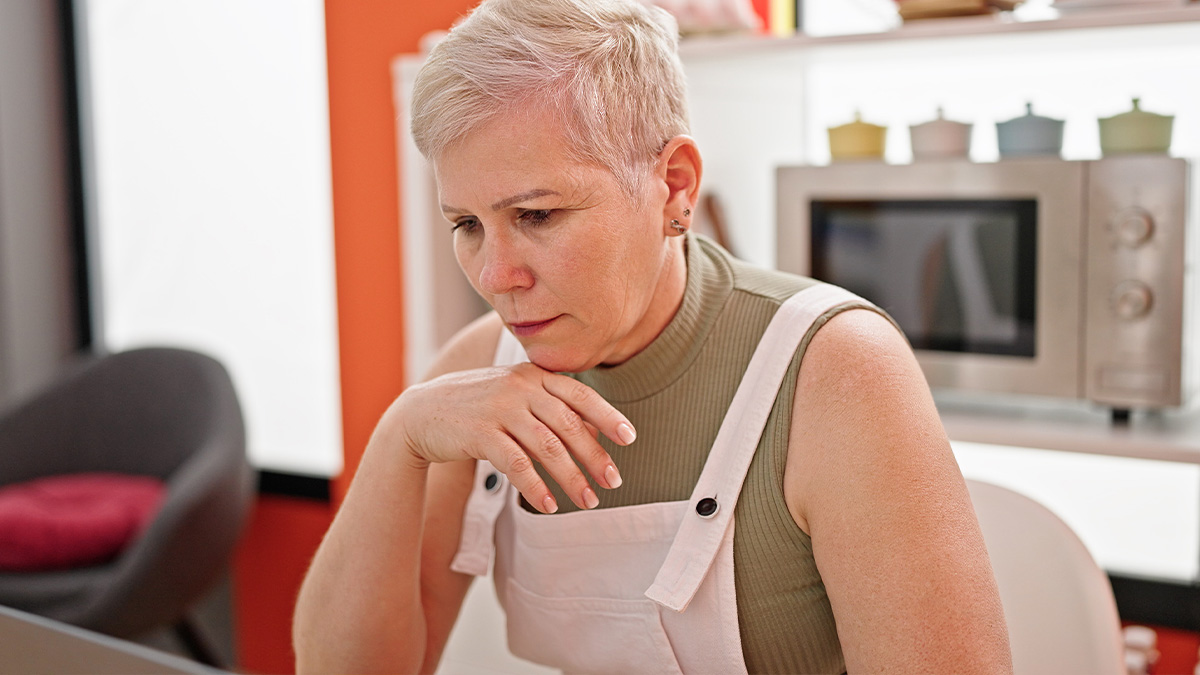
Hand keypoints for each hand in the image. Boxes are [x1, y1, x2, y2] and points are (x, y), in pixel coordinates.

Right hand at [395, 362, 635, 513]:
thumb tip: (597, 433)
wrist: (421, 412)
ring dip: (571, 478)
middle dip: (595, 456)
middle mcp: (520, 387)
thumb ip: (552, 407)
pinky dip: (536, 487)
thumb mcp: (516, 396)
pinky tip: (548, 506)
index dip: (608, 416)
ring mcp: (500, 408)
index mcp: (534, 375)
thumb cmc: (477, 407)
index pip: (580, 394)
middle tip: (613, 482)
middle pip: (569, 424)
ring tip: (588, 501)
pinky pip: (517, 464)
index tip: (630, 438)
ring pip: (548, 447)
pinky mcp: (479, 433)